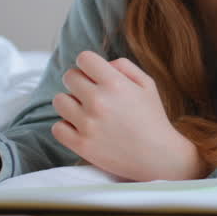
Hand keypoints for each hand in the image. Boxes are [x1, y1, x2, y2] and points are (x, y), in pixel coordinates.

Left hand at [51, 51, 208, 181]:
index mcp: (115, 83)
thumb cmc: (152, 118)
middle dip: (79, 82)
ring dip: (70, 103)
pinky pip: (57, 128)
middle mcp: (99, 101)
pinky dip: (66, 127)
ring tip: (85, 111)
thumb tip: (100, 65)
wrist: (159, 157)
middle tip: (91, 94)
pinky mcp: (82, 145)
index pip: (84, 58)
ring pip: (59, 100)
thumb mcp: (147, 84)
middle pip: (69, 77)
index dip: (88, 64)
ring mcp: (88, 124)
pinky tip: (80, 128)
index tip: (93, 74)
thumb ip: (123, 66)